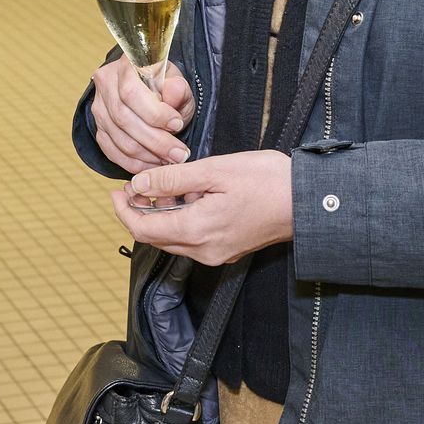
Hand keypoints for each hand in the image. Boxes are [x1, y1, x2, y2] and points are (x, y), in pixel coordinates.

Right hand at [89, 54, 194, 173]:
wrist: (151, 92)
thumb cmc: (166, 86)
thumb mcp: (178, 83)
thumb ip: (178, 88)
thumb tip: (173, 93)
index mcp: (126, 64)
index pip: (131, 92)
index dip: (154, 113)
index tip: (177, 125)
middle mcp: (106, 83)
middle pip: (123, 119)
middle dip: (155, 141)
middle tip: (179, 154)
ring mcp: (99, 107)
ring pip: (119, 139)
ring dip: (147, 156)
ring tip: (170, 160)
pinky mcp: (99, 129)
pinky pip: (113, 152)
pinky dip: (135, 164)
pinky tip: (154, 165)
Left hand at [110, 151, 294, 265]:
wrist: (308, 201)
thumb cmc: (266, 181)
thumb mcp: (214, 170)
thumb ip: (172, 180)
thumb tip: (138, 184)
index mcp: (196, 231)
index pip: (143, 229)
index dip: (123, 210)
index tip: (115, 190)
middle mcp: (203, 250)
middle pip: (155, 237)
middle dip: (139, 211)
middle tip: (134, 184)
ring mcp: (217, 253)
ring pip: (173, 238)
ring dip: (162, 215)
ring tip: (165, 184)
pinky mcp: (228, 249)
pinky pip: (192, 238)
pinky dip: (181, 219)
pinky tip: (189, 196)